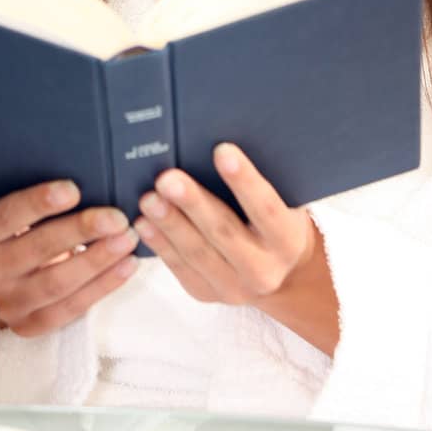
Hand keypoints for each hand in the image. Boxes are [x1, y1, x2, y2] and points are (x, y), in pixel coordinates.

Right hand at [0, 179, 138, 336]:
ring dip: (98, 260)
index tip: (72, 189)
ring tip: (126, 239)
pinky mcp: (29, 325)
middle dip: (81, 231)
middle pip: (37, 250)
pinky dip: (102, 286)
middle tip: (115, 217)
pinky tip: (124, 265)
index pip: (4, 217)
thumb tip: (78, 175)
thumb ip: (25, 201)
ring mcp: (6, 304)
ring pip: (56, 283)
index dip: (38, 202)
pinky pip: (70, 308)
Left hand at [134, 143, 339, 355]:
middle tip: (167, 178)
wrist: (282, 273)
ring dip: (170, 224)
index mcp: (288, 240)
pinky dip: (160, 244)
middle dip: (193, 204)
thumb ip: (260, 179)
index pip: (266, 207)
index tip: (222, 149)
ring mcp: (235, 287)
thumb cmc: (275, 220)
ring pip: (198, 253)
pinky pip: (181, 268)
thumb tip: (217, 137)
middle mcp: (264, 269)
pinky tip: (143, 223)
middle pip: (225, 233)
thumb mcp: (283, 202)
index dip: (244, 180)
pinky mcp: (208, 293)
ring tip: (148, 198)